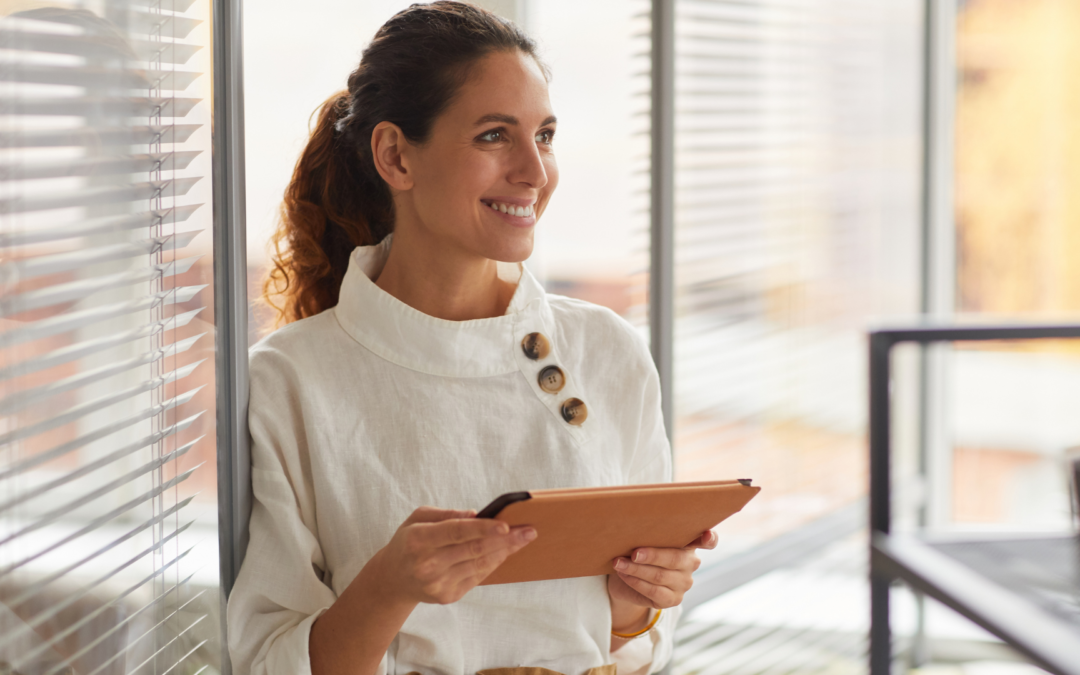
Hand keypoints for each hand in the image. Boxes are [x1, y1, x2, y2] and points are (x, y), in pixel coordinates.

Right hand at [369, 506, 535, 605]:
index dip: (482, 529)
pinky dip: (493, 563)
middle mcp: (427, 564)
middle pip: (473, 549)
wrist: (394, 579)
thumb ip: (445, 514)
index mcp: (418, 540)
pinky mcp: (447, 596)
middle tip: (529, 530)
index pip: (456, 532)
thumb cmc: (409, 542)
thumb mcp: (418, 519)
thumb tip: (475, 515)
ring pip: (479, 564)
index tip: (505, 525)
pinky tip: (505, 552)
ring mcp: (438, 583)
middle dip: (505, 540)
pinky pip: (477, 577)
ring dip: (504, 551)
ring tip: (523, 539)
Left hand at [607, 530, 717, 631]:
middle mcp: (691, 563)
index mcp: (689, 544)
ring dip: (636, 569)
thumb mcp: (645, 540)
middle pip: (675, 558)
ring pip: (660, 576)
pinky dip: (636, 582)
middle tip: (634, 553)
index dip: (709, 538)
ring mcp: (684, 583)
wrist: (625, 579)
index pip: (709, 541)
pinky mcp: (673, 600)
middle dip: (652, 555)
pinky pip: (653, 591)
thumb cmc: (637, 552)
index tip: (706, 535)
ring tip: (619, 562)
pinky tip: (624, 574)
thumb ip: (650, 535)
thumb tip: (635, 528)